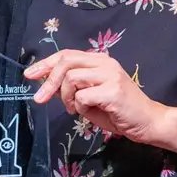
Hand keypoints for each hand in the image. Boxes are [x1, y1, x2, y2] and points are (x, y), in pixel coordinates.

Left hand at [24, 49, 164, 143]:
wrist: (147, 122)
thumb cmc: (117, 111)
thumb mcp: (90, 95)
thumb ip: (72, 85)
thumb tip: (46, 82)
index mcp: (99, 60)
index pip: (66, 54)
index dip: (45, 63)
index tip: (29, 74)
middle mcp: (105, 63)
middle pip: (66, 61)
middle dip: (48, 80)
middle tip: (39, 98)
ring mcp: (110, 75)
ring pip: (72, 78)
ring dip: (65, 97)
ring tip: (74, 109)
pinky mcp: (113, 91)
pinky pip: (83, 96)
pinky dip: (80, 107)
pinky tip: (87, 112)